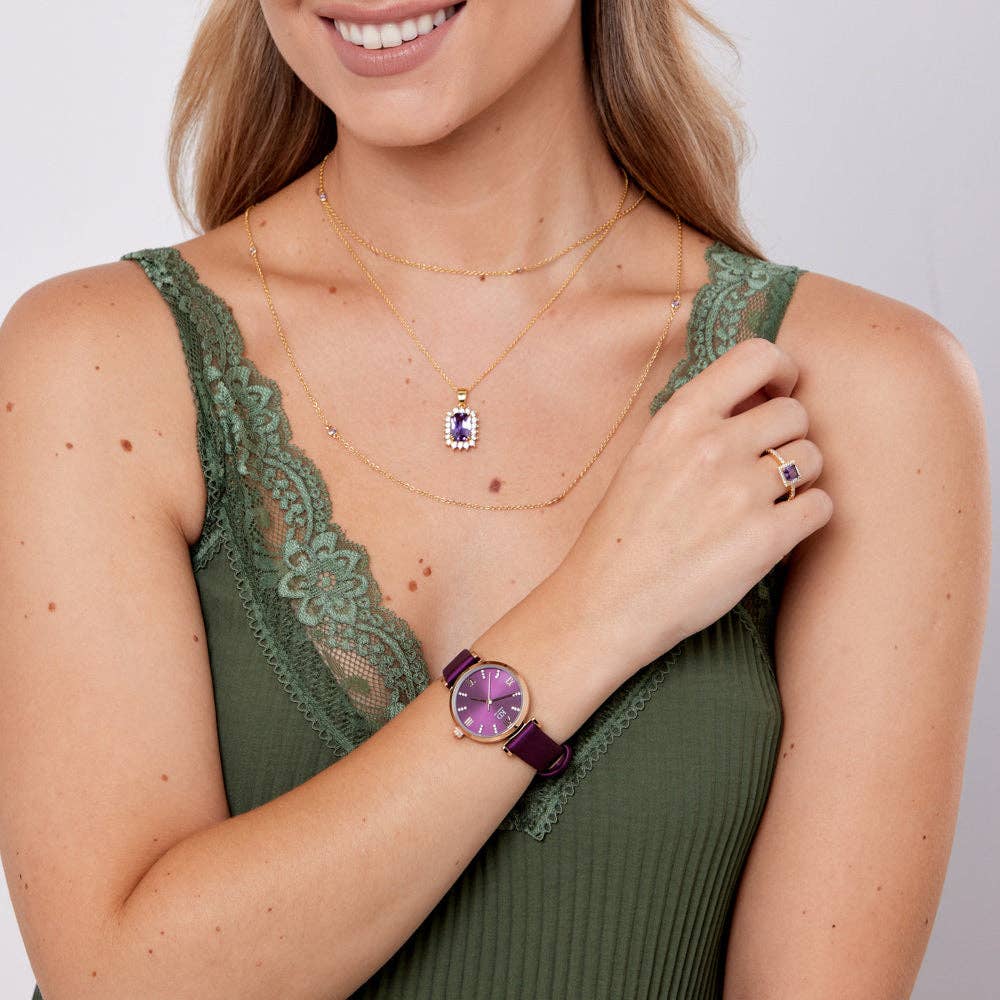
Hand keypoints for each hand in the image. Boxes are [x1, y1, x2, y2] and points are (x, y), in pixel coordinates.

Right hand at [553, 337, 832, 678]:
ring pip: (813, 459)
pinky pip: (821, 506)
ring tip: (766, 505)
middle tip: (764, 469)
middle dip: (787, 439)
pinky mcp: (765, 539)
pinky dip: (807, 518)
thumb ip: (697, 423)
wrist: (607, 601)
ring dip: (799, 480)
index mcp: (679, 417)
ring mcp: (740, 491)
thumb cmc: (625, 533)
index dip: (782, 373)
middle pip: (795, 413)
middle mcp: (712, 445)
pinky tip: (777, 531)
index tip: (777, 396)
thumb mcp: (647, 455)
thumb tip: (757, 398)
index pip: (758, 356)